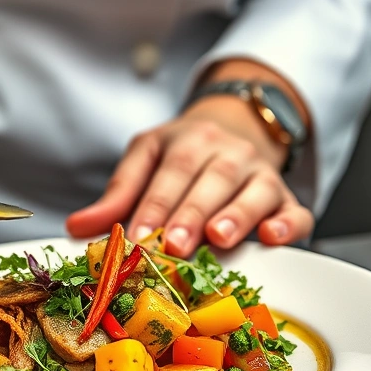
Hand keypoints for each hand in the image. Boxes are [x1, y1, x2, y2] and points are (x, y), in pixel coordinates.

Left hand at [65, 95, 313, 256]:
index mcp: (186, 143)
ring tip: (218, 238)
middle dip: (190, 214)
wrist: (239, 126)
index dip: (152, 206)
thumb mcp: (146, 160)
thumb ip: (117, 196)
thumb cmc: (184, 156)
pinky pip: (294, 210)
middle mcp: (227, 154)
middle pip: (210, 181)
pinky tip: (272, 237)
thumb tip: (75, 228)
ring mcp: (261, 174)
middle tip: (173, 244)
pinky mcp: (287, 198)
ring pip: (253, 191)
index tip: (136, 236)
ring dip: (236, 215)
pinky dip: (287, 224)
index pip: (168, 173)